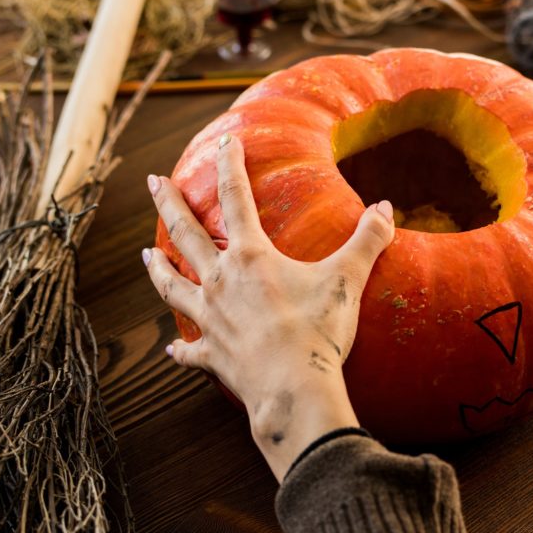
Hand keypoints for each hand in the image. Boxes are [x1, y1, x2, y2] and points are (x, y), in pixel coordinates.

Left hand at [143, 134, 395, 481]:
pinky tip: (171, 349)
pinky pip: (189, 351)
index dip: (230, 165)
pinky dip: (180, 350)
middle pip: (186, 234)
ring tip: (145, 254)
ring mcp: (210, 319)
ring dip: (158, 269)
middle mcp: (220, 282)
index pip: (236, 198)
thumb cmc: (317, 331)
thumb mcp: (347, 279)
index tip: (224, 142)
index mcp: (251, 257)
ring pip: (172, 286)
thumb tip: (387, 209)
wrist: (294, 390)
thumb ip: (366, 240)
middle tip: (153, 183)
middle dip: (169, 204)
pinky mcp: (211, 355)